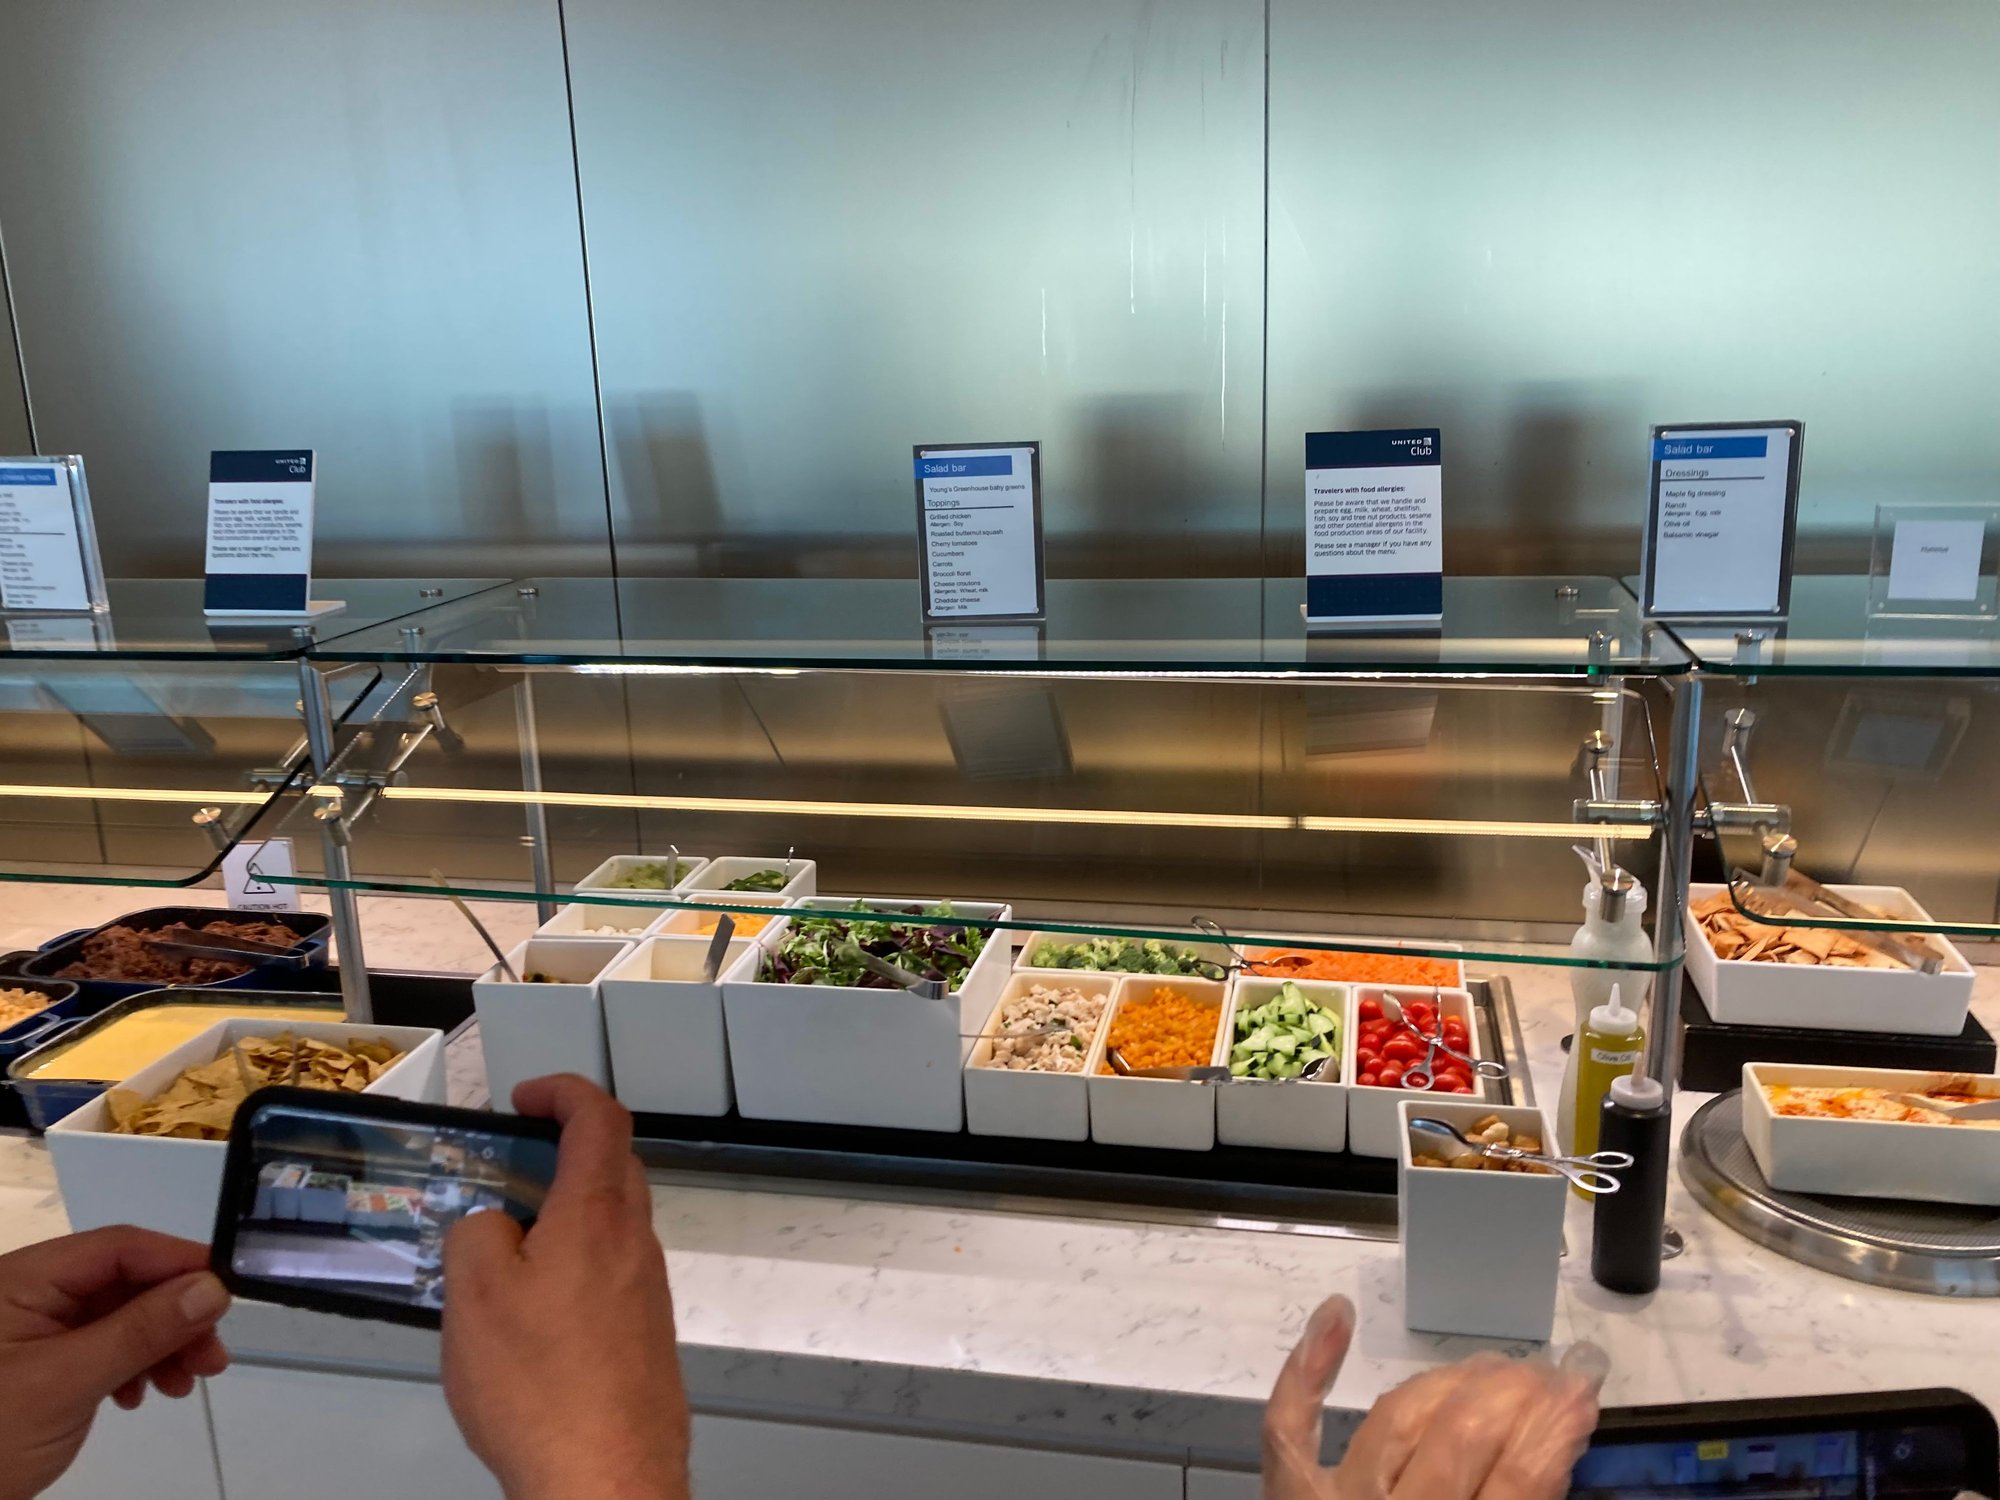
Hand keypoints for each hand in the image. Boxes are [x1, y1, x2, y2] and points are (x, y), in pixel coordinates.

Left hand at [0, 1226, 231, 1499]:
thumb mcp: (66, 1383)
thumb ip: (141, 1331)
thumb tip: (213, 1288)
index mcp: (24, 1279)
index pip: (119, 1247)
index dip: (179, 1262)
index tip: (228, 1292)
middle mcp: (29, 1295)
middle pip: (125, 1282)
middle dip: (175, 1315)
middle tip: (212, 1356)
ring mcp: (33, 1331)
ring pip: (120, 1317)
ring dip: (161, 1344)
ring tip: (185, 1383)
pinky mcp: (39, 1365)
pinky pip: (101, 1348)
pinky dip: (133, 1366)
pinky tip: (141, 1395)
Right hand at [442, 1074, 689, 1499]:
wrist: (606, 1478)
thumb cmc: (541, 1386)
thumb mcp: (475, 1293)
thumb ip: (477, 1233)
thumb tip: (494, 1223)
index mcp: (599, 1213)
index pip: (601, 1117)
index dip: (564, 1092)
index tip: (525, 1099)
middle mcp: (635, 1242)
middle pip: (613, 1166)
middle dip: (561, 1151)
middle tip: (507, 1168)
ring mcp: (647, 1290)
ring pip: (610, 1224)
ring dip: (563, 1215)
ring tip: (502, 1246)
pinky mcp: (645, 1336)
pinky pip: (609, 1275)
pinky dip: (572, 1266)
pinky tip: (529, 1311)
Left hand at [1263, 1295, 1606, 1498]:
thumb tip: (1553, 1454)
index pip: (1520, 1481)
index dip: (1556, 1428)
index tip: (1584, 1389)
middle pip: (1461, 1437)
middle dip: (1514, 1396)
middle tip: (1548, 1375)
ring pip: (1398, 1417)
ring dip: (1450, 1382)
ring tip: (1492, 1366)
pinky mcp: (1289, 1495)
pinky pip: (1292, 1423)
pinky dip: (1309, 1366)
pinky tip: (1337, 1315)